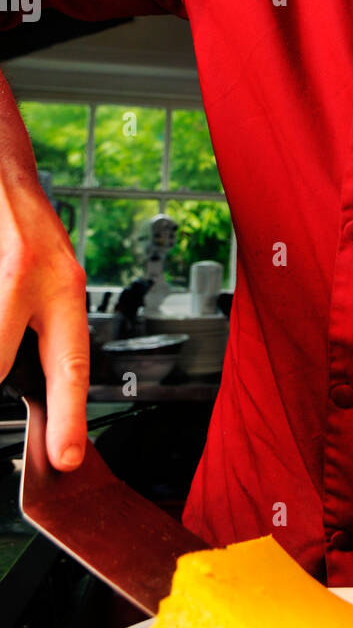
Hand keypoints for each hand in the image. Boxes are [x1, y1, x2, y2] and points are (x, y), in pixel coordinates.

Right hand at [0, 184, 88, 468]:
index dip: (70, 415)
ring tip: (9, 286)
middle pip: (2, 355)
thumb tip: (22, 380)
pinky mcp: (0, 254)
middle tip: (28, 405)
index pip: (70, 363)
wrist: (1, 168)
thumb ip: (40, 328)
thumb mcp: (48, 277)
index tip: (66, 458)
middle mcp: (35, 278)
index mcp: (63, 290)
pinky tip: (3, 280)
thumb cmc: (23, 227)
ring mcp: (8, 267)